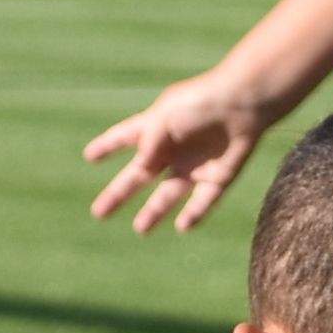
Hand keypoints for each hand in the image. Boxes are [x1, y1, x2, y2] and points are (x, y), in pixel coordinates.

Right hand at [83, 69, 280, 233]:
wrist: (243, 105)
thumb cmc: (201, 103)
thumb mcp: (165, 118)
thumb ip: (149, 144)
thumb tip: (140, 168)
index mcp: (157, 126)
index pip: (125, 137)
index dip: (107, 146)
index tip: (89, 156)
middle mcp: (173, 148)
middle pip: (140, 176)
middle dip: (119, 194)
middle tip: (98, 213)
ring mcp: (195, 164)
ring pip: (169, 194)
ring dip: (154, 212)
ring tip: (139, 229)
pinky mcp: (218, 176)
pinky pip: (203, 200)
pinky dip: (194, 213)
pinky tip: (182, 226)